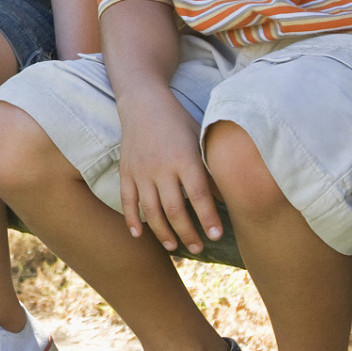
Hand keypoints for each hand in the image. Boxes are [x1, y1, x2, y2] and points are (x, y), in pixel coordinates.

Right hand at [116, 90, 220, 253]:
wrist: (143, 102)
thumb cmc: (178, 121)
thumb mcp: (200, 139)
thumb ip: (210, 168)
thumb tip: (225, 197)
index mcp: (184, 158)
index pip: (198, 196)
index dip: (208, 218)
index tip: (217, 236)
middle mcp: (161, 167)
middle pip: (174, 209)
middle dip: (188, 233)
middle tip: (200, 248)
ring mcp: (141, 171)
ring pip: (151, 210)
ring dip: (163, 232)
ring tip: (174, 246)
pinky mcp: (126, 171)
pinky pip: (127, 201)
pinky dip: (131, 220)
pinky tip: (139, 235)